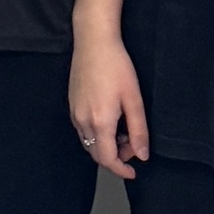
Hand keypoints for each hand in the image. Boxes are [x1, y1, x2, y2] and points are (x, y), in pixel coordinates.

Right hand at [69, 27, 150, 176]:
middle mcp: (82, 121)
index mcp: (100, 122)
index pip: (107, 159)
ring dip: (106, 145)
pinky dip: (97, 134)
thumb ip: (138, 131)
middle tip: (134, 144)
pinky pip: (83, 130)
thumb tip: (142, 156)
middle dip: (116, 156)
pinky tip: (110, 119)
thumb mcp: (134, 99)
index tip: (133, 172)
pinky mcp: (71, 104)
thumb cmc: (117, 67)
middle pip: (96, 153)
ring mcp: (74, 112)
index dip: (121, 170)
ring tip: (124, 130)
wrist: (93, 42)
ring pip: (89, 142)